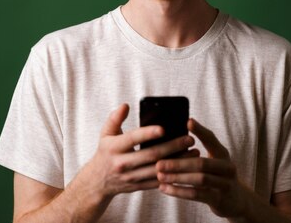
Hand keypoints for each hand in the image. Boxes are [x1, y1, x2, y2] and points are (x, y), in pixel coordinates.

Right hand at [77, 104, 196, 201]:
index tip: (164, 128)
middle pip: (151, 155)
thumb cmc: (105, 152)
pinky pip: (157, 182)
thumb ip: (115, 118)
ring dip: (177, 162)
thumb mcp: (105, 134)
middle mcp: (122, 163)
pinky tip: (186, 168)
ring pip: (158, 170)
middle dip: (172, 147)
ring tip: (193, 152)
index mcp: (114, 147)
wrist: (97, 182)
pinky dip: (172, 175)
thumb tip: (126, 105)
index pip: (133, 138)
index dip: (148, 133)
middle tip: (189, 139)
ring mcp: (130, 177)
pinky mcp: (138, 186)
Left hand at [156, 119, 246, 217]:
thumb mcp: (214, 159)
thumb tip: (181, 126)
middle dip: (179, 163)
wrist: (236, 200)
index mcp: (223, 153)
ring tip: (160, 176)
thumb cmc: (217, 175)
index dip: (200, 131)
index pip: (211, 139)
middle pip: (201, 163)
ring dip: (177, 178)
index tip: (187, 122)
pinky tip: (164, 188)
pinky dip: (179, 191)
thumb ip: (199, 148)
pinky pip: (197, 195)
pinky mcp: (220, 199)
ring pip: (199, 179)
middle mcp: (227, 167)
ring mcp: (225, 184)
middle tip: (159, 163)